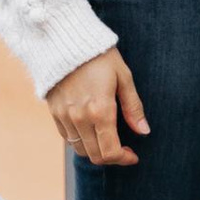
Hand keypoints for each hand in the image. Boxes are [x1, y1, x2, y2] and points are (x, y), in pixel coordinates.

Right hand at [47, 46, 147, 167]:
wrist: (65, 40)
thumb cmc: (100, 56)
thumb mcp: (123, 76)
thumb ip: (133, 107)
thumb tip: (144, 131)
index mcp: (100, 110)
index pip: (111, 151)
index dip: (124, 159)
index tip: (133, 155)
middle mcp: (80, 118)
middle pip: (95, 156)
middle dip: (112, 158)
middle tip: (123, 149)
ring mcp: (65, 117)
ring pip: (81, 149)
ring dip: (96, 150)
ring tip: (107, 139)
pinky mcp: (55, 113)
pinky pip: (68, 138)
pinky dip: (81, 141)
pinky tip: (91, 130)